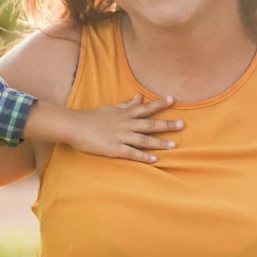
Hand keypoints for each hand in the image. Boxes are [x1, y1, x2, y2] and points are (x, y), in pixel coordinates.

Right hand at [67, 95, 183, 162]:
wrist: (74, 126)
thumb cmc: (92, 118)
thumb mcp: (110, 108)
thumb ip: (126, 104)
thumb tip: (139, 97)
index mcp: (124, 114)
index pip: (145, 108)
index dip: (159, 104)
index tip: (173, 99)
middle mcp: (125, 124)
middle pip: (149, 124)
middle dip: (166, 124)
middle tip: (182, 124)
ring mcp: (121, 137)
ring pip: (144, 139)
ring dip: (159, 142)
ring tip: (174, 145)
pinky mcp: (115, 149)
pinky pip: (132, 153)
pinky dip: (144, 156)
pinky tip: (155, 159)